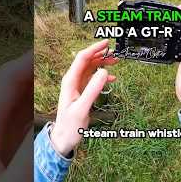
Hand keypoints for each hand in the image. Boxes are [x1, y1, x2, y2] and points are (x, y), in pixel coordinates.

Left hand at [50, 39, 117, 155]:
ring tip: (116, 62)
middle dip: (101, 54)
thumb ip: (93, 90)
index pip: (82, 58)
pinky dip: (103, 76)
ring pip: (91, 68)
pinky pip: (93, 78)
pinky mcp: (82, 91)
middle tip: (116, 53)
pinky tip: (112, 78)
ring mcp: (77, 85)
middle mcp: (72, 80)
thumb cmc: (70, 125)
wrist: (64, 138)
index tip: (107, 43)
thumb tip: (104, 71)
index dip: (94, 48)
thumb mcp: (82, 108)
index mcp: (70, 81)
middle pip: (87, 61)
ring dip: (103, 63)